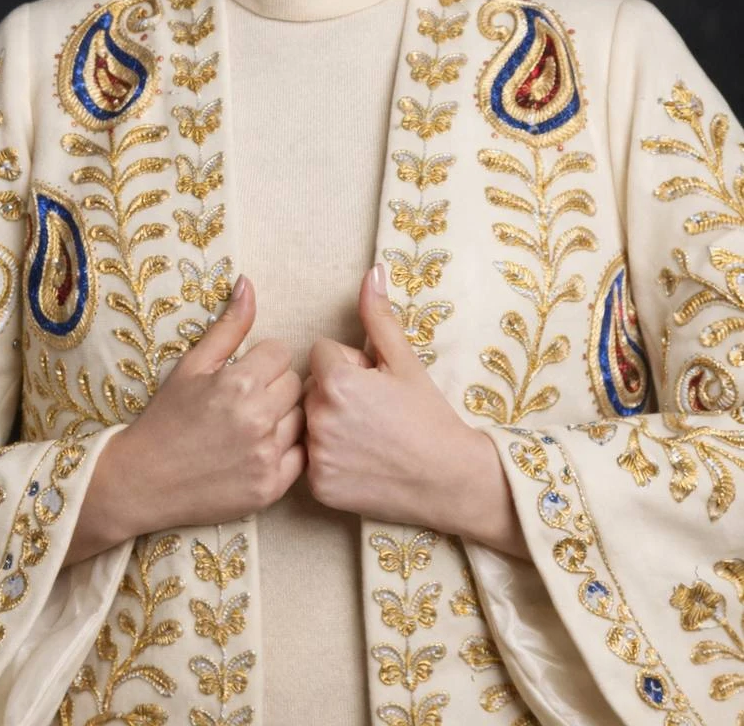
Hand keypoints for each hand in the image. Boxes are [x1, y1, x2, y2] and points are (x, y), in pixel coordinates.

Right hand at [65, 275, 305, 562]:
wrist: (142, 481)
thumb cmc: (166, 418)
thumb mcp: (192, 365)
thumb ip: (228, 326)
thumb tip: (248, 283)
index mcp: (239, 383)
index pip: (281, 353)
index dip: (261, 361)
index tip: (242, 374)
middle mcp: (258, 419)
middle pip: (293, 384)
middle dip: (272, 387)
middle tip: (244, 401)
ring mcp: (266, 457)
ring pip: (301, 419)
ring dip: (282, 419)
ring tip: (250, 426)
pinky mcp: (270, 488)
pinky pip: (301, 456)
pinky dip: (285, 452)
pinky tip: (258, 450)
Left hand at [303, 264, 528, 555]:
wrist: (449, 479)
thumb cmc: (429, 416)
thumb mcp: (404, 361)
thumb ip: (378, 315)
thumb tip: (372, 271)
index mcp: (336, 380)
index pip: (321, 353)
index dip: (350, 363)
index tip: (374, 382)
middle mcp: (318, 417)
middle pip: (312, 386)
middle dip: (336, 391)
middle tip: (375, 410)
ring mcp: (316, 455)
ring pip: (310, 421)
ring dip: (330, 423)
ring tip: (369, 435)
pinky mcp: (318, 487)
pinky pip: (312, 458)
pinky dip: (331, 458)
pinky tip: (361, 461)